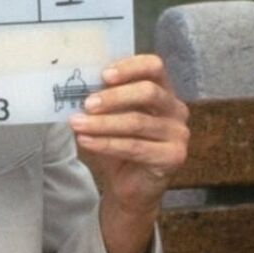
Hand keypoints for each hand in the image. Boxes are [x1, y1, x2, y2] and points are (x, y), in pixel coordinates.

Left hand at [68, 55, 188, 213]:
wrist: (129, 185)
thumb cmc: (119, 144)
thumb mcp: (111, 116)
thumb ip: (102, 99)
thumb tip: (75, 86)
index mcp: (162, 90)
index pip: (154, 67)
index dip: (130, 67)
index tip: (103, 74)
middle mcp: (175, 109)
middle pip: (149, 92)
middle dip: (114, 97)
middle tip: (87, 103)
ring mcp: (178, 134)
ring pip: (137, 122)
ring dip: (102, 123)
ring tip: (76, 123)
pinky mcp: (173, 156)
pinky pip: (134, 147)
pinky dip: (105, 143)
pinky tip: (85, 140)